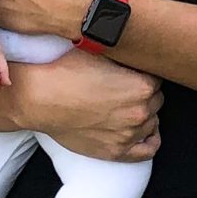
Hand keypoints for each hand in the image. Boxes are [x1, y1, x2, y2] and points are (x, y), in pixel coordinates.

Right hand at [18, 48, 162, 161]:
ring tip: (126, 105)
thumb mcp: (102, 51)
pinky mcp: (117, 151)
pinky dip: (150, 139)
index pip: (158, 76)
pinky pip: (148, 149)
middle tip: (125, 86)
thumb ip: (126, 53)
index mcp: (142, 85)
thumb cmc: (66, 72)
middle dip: (144, 92)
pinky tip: (145, 131)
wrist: (39, 98)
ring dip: (144, 112)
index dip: (143, 72)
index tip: (133, 71)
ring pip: (152, 120)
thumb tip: (137, 46)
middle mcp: (140, 111)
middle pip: (156, 98)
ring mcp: (129, 133)